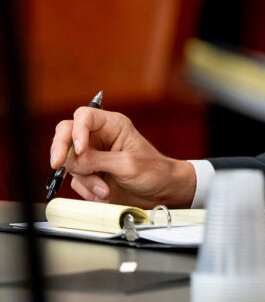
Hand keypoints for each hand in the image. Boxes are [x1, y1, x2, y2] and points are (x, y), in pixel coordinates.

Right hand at [50, 107, 196, 207]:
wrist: (161, 192)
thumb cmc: (154, 171)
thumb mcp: (127, 164)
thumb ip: (98, 160)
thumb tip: (72, 160)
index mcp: (113, 125)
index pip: (84, 117)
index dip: (76, 131)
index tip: (79, 149)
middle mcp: (99, 137)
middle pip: (66, 134)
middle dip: (62, 150)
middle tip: (58, 164)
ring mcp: (92, 156)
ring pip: (69, 162)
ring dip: (85, 178)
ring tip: (105, 188)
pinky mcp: (90, 174)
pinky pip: (76, 180)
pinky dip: (87, 189)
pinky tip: (104, 193)